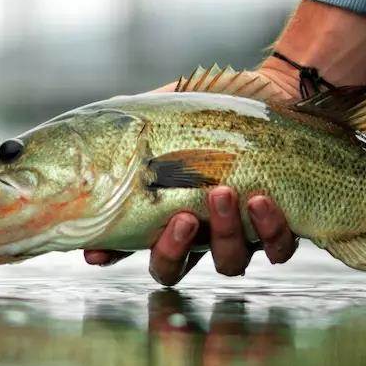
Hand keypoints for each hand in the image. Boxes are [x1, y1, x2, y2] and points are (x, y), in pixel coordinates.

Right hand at [83, 0, 365, 283]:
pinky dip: (269, 231)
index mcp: (165, 211)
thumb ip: (130, 136)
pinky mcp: (279, 229)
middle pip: (173, 270)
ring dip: (223, 234)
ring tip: (223, 193)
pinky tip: (261, 199)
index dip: (111, 254)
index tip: (97, 251)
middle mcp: (200, 234)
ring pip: (228, 264)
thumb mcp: (164, 117)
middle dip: (171, 251)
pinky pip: (277, 250)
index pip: (130, 244)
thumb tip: (86, 143)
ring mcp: (239, 235)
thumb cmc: (212, 111)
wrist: (274, 94)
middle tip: (182, 219)